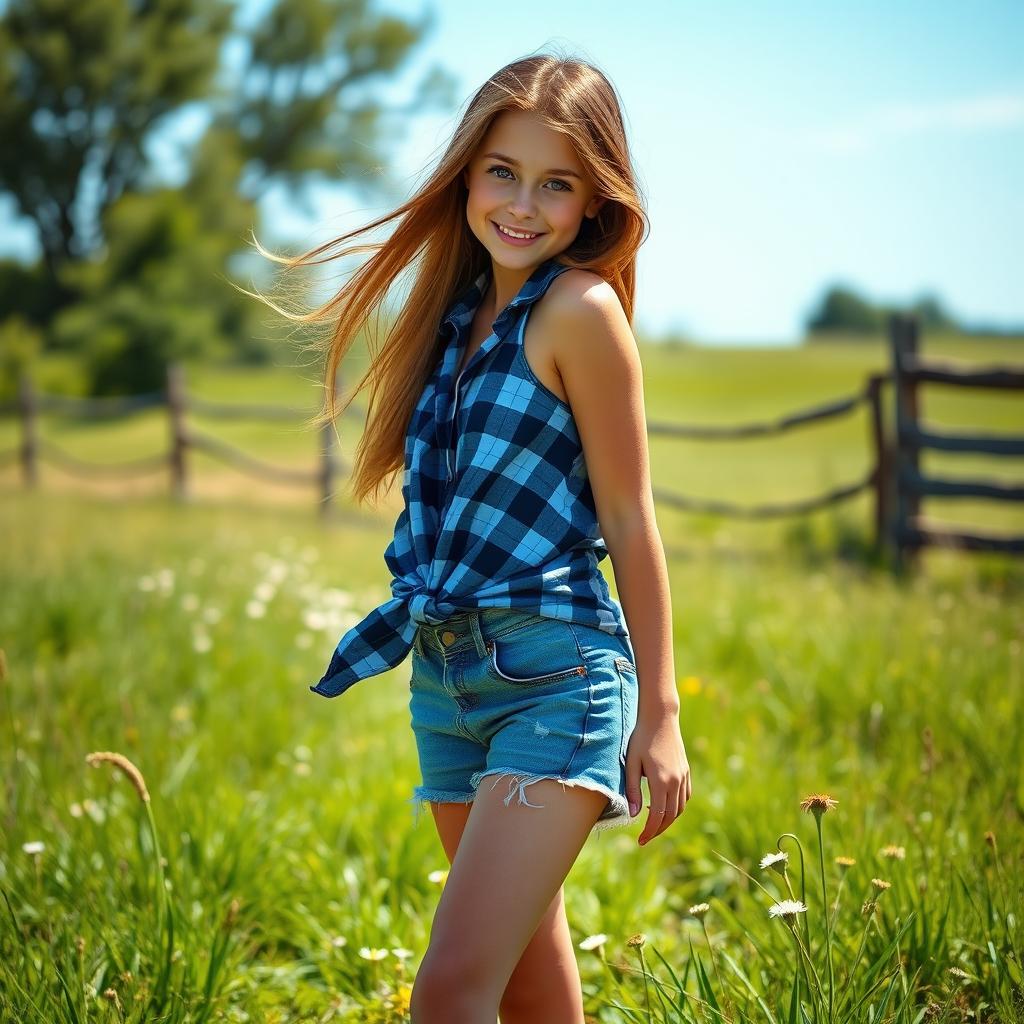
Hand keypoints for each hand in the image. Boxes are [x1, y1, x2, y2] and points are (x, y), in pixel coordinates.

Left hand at [625, 707, 690, 846]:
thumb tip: (634, 815)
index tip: (640, 841)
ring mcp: (683, 776)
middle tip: (645, 838)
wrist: (660, 718)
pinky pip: (685, 796)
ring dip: (668, 819)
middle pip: (670, 816)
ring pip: (680, 808)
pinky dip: (677, 806)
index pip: (657, 816)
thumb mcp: (631, 763)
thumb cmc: (641, 738)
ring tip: (653, 823)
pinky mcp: (686, 771)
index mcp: (661, 781)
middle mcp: (675, 782)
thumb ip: (632, 790)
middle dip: (658, 830)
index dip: (649, 832)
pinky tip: (664, 805)